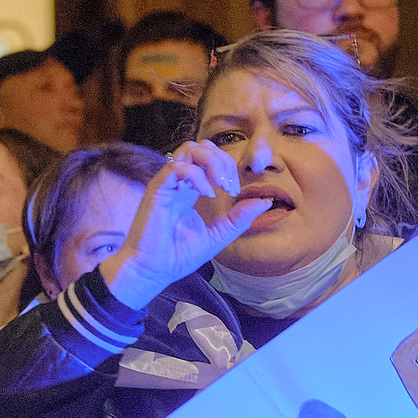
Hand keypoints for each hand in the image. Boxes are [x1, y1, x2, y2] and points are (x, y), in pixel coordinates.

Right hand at [98, 140, 269, 307]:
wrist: (152, 271)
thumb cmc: (177, 256)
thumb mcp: (218, 236)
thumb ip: (238, 218)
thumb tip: (264, 202)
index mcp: (189, 190)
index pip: (210, 159)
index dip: (228, 168)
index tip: (235, 192)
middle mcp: (177, 182)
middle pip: (201, 147)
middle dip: (222, 161)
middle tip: (229, 187)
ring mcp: (166, 184)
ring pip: (189, 148)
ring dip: (211, 162)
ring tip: (219, 185)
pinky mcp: (156, 190)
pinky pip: (177, 167)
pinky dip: (196, 176)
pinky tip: (206, 194)